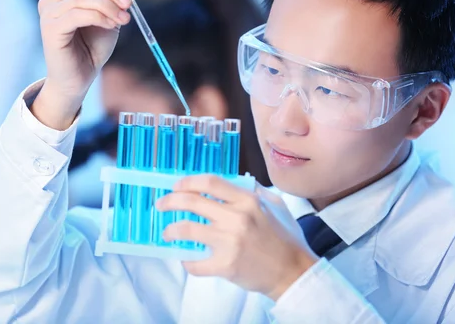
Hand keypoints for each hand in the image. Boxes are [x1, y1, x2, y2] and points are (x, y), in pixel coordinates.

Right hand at [32, 0, 134, 128]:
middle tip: (129, 3)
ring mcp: (48, 14)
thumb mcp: (110, 21)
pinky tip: (112, 25)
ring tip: (124, 19)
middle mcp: (52, 0)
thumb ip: (116, 4)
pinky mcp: (50, 29)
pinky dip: (99, 16)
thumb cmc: (92, 49)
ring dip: (108, 6)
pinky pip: (78, 14)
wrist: (79, 78)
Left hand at [156, 175, 319, 300]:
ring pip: (186, 229)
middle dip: (170, 201)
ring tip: (168, 233)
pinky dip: (187, 260)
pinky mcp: (225, 265)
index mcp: (248, 200)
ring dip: (171, 230)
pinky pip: (195, 262)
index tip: (177, 185)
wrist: (293, 272)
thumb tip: (234, 183)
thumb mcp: (275, 206)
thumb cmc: (285, 239)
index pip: (210, 182)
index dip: (188, 182)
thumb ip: (254, 192)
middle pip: (191, 201)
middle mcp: (237, 217)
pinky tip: (188, 258)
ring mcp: (230, 242)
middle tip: (162, 205)